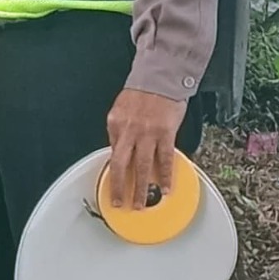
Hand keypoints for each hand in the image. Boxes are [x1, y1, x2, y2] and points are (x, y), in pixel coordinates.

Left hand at [105, 88, 186, 212]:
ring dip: (141, 189)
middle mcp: (128, 130)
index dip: (113, 173)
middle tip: (119, 203)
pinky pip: (164, 160)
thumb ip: (120, 130)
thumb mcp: (121, 109)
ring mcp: (147, 133)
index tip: (113, 187)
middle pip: (121, 166)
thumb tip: (120, 149)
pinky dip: (165, 176)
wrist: (161, 75)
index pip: (112, 153)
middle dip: (119, 188)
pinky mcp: (165, 133)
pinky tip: (166, 188)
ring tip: (141, 204)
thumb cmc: (144, 90)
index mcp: (115, 124)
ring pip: (142, 168)